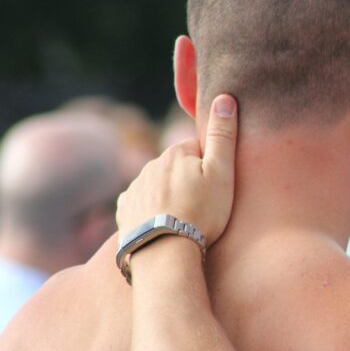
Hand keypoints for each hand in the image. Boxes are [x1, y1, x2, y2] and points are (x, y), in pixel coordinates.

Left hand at [116, 94, 237, 247]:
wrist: (165, 253)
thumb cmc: (201, 213)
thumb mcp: (222, 173)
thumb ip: (223, 136)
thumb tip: (224, 97)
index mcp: (176, 153)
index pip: (197, 150)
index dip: (210, 166)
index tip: (217, 186)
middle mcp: (151, 165)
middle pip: (176, 167)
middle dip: (188, 179)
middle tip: (204, 205)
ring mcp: (135, 188)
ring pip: (157, 185)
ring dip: (169, 195)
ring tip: (184, 220)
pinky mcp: (125, 211)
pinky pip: (139, 204)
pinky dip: (150, 211)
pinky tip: (161, 225)